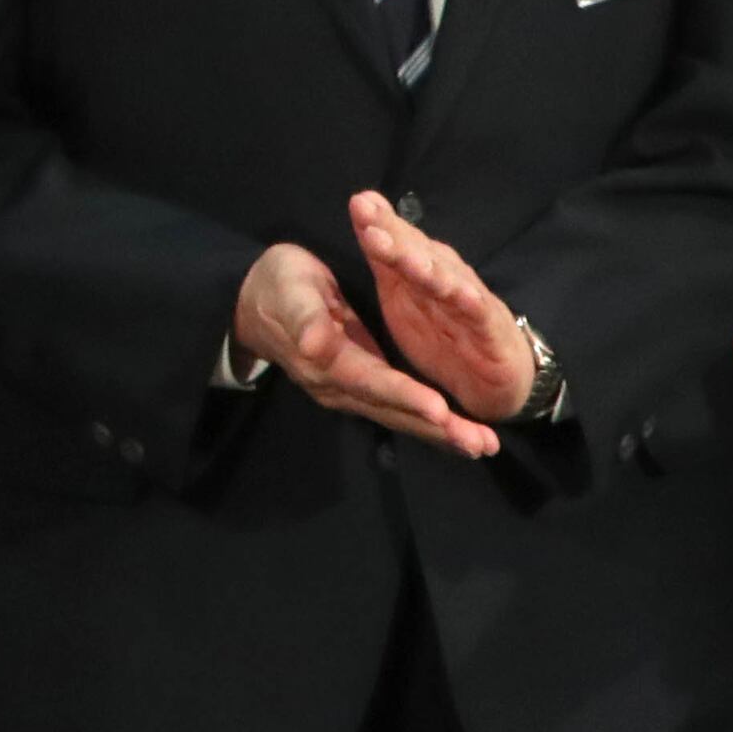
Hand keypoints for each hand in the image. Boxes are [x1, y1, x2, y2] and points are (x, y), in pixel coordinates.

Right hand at [231, 240, 498, 459]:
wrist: (251, 301)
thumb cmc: (277, 285)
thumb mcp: (289, 289)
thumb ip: (304, 317)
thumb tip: (314, 344)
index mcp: (325, 361)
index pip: (372, 382)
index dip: (406, 396)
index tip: (441, 411)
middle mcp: (338, 386)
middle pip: (393, 410)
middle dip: (438, 429)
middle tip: (481, 444)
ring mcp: (348, 390)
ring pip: (399, 416)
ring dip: (440, 433)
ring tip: (481, 446)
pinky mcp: (358, 386)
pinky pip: (396, 408)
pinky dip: (428, 422)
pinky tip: (454, 431)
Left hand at [352, 192, 542, 426]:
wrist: (493, 375)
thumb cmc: (443, 330)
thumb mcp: (402, 295)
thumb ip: (383, 257)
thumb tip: (362, 209)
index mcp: (422, 267)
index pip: (400, 240)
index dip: (380, 223)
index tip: (359, 203)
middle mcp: (446, 276)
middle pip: (421, 254)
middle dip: (399, 238)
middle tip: (372, 224)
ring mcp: (468, 300)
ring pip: (447, 281)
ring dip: (430, 269)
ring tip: (409, 259)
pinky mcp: (489, 328)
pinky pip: (478, 314)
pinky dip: (472, 304)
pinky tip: (461, 295)